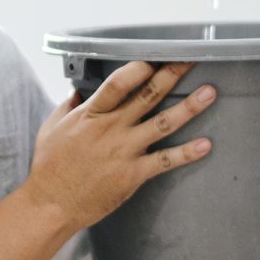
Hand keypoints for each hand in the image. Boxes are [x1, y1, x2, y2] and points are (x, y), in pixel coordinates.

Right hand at [24, 61, 215, 231]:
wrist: (52, 204)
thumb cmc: (50, 165)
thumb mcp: (52, 125)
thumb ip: (70, 104)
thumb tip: (81, 89)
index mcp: (91, 114)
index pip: (118, 83)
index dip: (138, 68)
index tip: (154, 55)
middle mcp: (112, 128)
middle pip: (148, 95)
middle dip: (171, 74)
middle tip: (191, 58)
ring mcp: (125, 151)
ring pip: (163, 123)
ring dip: (189, 107)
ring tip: (209, 92)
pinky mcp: (134, 174)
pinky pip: (165, 161)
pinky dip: (187, 153)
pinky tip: (206, 145)